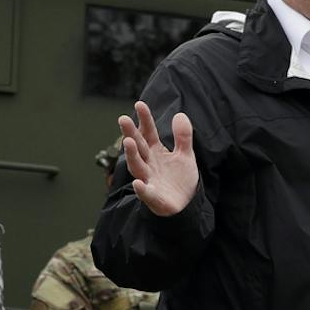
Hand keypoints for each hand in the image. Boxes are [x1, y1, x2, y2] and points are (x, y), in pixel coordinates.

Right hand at [118, 101, 199, 216]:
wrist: (185, 205)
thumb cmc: (180, 180)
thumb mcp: (185, 155)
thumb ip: (183, 136)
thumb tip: (180, 114)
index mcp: (155, 152)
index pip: (148, 133)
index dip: (144, 119)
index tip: (139, 104)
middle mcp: (149, 164)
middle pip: (138, 147)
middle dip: (131, 133)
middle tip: (123, 119)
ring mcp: (149, 180)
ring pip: (137, 166)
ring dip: (132, 155)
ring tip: (128, 142)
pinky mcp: (154, 198)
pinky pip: (146, 194)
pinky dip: (142, 189)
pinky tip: (138, 183)